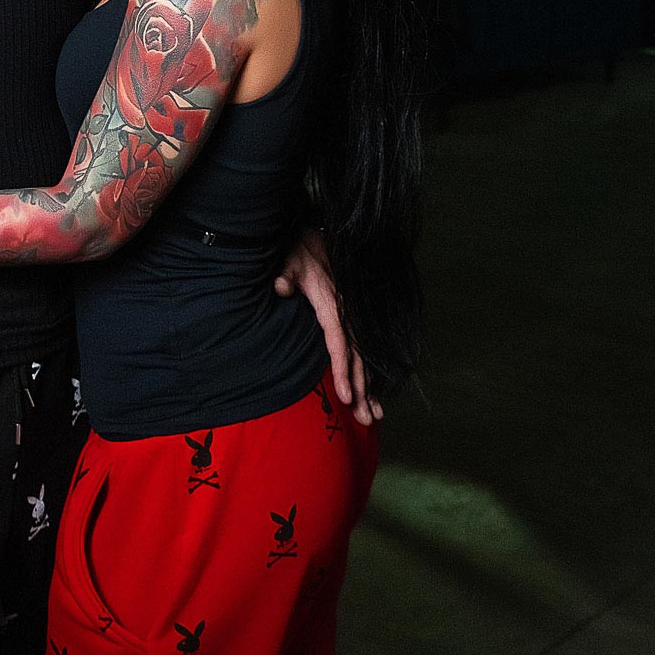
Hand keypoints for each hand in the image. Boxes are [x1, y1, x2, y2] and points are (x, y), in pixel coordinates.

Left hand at [275, 227, 382, 426]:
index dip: (341, 370)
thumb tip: (280, 287)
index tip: (345, 396)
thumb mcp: (289, 258)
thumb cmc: (300, 248)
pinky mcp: (350, 315)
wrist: (317, 234)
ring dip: (368, 387)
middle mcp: (346, 312)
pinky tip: (369, 392)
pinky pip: (360, 348)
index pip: (338, 343)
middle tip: (367, 420)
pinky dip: (366, 372)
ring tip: (374, 417)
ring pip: (363, 357)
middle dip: (362, 390)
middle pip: (357, 357)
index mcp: (331, 302)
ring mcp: (351, 314)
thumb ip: (285, 274)